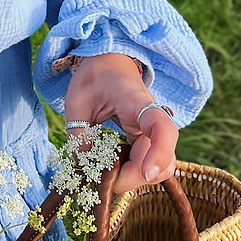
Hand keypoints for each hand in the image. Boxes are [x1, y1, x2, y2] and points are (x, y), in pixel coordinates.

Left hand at [64, 52, 177, 193]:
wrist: (109, 61)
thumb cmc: (94, 77)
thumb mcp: (77, 102)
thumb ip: (79, 135)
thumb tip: (85, 168)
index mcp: (137, 102)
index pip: (163, 128)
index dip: (160, 153)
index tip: (145, 172)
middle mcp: (153, 120)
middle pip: (162, 161)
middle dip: (133, 178)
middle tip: (101, 179)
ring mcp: (153, 133)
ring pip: (159, 168)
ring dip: (133, 179)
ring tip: (104, 174)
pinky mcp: (148, 141)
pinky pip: (149, 165)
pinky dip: (132, 174)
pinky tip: (111, 169)